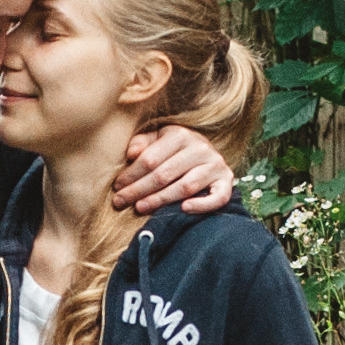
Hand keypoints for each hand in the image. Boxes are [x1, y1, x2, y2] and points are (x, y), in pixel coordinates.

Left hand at [119, 121, 234, 217]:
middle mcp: (200, 148)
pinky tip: (183, 209)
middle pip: (164, 174)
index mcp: (180, 135)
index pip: (150, 159)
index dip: (131, 175)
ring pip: (185, 187)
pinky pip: (217, 197)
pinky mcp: (226, 181)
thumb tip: (131, 154)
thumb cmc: (174, 149)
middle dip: (139, 190)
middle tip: (120, 202)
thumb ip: (143, 143)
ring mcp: (215, 165)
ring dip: (160, 200)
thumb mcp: (158, 139)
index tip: (117, 187)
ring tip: (140, 208)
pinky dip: (202, 205)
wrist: (207, 153)